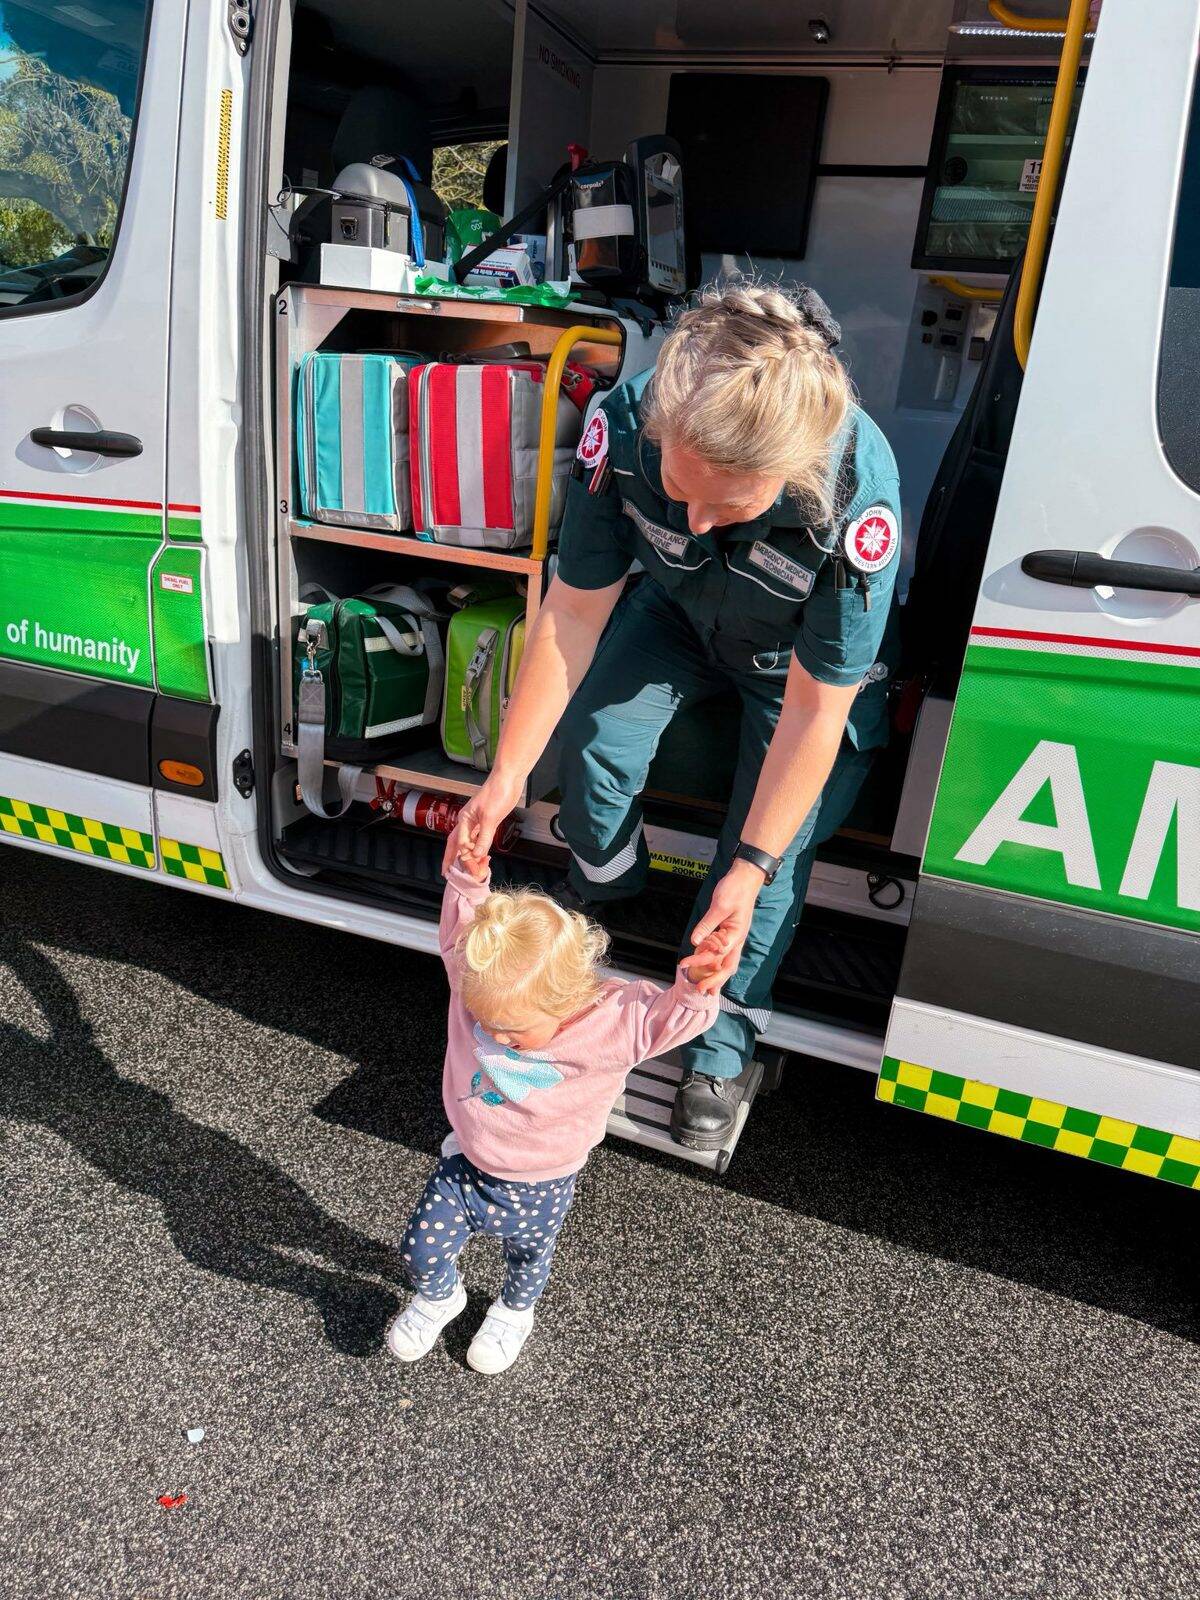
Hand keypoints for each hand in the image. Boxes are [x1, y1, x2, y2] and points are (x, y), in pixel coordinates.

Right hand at [442, 773, 520, 876]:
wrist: (508, 779)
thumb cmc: (497, 792)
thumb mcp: (490, 817)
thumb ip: (484, 837)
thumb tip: (477, 854)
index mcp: (464, 819)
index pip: (460, 844)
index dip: (465, 858)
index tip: (472, 869)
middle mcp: (468, 821)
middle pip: (457, 844)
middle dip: (452, 858)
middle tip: (448, 873)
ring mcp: (478, 822)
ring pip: (468, 842)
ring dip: (467, 855)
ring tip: (466, 869)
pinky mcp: (488, 821)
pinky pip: (479, 839)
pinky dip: (479, 848)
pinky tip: (480, 856)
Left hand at [684, 861, 763, 992]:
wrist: (745, 877)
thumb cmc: (735, 889)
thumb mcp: (719, 906)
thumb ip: (707, 925)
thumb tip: (695, 942)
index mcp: (735, 934)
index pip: (716, 954)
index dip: (700, 961)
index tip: (685, 965)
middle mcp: (736, 939)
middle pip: (728, 966)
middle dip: (715, 980)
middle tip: (702, 991)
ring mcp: (734, 936)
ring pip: (726, 962)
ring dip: (717, 974)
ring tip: (706, 986)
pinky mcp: (729, 931)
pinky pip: (722, 951)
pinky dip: (715, 961)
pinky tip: (707, 965)